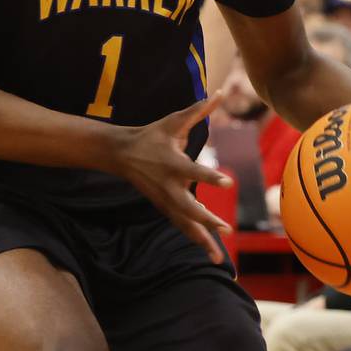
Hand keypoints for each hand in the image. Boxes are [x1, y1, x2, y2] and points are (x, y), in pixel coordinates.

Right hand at [108, 90, 232, 263]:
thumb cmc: (152, 135)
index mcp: (172, 162)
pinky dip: (195, 238)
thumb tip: (218, 93)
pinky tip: (211, 251)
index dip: (210, 177)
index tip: (228, 182)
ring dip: (201, 239)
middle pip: (188, 207)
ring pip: (185, 223)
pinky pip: (181, 225)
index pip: (194, 170)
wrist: (121, 154)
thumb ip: (198, 110)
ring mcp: (165, 199)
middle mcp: (169, 185)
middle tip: (225, 227)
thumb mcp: (173, 121)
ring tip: (218, 258)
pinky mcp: (164, 207)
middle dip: (206, 219)